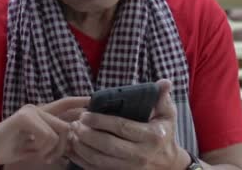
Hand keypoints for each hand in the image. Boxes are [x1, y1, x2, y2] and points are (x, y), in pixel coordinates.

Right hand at [0, 97, 87, 165]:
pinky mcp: (25, 117)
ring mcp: (31, 110)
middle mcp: (37, 108)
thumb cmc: (12, 149)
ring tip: (42, 157)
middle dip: (65, 146)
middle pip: (67, 124)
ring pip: (59, 131)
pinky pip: (48, 135)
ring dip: (53, 150)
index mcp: (41, 114)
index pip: (64, 104)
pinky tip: (34, 151)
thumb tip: (74, 140)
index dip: (79, 102)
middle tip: (51, 158)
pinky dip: (44, 148)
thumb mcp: (39, 146)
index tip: (92, 100)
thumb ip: (54, 141)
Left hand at [67, 79, 187, 168]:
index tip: (85, 114)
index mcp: (152, 136)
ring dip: (82, 147)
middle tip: (75, 123)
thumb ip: (161, 97)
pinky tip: (74, 148)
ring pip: (100, 160)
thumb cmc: (164, 133)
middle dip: (88, 134)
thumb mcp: (167, 115)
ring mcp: (131, 168)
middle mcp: (141, 155)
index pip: (121, 127)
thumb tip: (165, 82)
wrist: (169, 164)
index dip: (100, 121)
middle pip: (108, 145)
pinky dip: (82, 160)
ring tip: (72, 134)